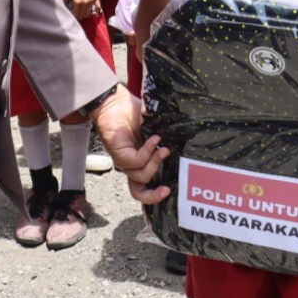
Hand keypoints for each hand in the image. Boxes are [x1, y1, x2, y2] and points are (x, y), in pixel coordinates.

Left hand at [62, 0, 100, 19]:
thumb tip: (56, 2)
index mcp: (77, 2)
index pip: (76, 14)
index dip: (74, 16)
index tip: (72, 17)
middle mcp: (85, 3)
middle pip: (82, 14)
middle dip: (79, 16)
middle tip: (77, 16)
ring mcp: (91, 1)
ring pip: (89, 12)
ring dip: (86, 14)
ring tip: (83, 15)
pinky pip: (98, 7)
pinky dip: (97, 12)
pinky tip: (97, 16)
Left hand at [90, 86, 171, 204]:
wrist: (114, 102)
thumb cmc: (134, 113)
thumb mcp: (155, 127)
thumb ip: (165, 137)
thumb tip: (183, 141)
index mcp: (141, 162)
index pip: (145, 186)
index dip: (155, 194)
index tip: (170, 189)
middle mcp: (131, 165)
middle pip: (138, 192)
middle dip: (154, 195)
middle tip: (168, 189)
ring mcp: (124, 161)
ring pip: (141, 176)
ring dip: (155, 163)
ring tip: (164, 149)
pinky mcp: (119, 154)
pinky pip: (136, 161)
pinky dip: (148, 151)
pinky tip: (154, 139)